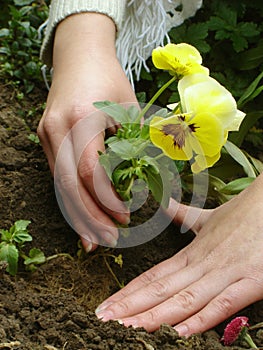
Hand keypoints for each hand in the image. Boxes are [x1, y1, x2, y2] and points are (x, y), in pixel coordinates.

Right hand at [38, 13, 136, 250]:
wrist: (78, 54)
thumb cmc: (109, 77)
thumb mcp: (128, 106)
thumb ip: (133, 143)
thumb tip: (141, 183)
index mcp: (80, 117)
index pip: (90, 171)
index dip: (107, 199)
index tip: (125, 217)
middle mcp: (57, 129)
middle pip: (69, 185)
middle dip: (89, 217)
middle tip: (109, 239)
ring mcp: (47, 135)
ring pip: (59, 186)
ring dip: (77, 215)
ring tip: (92, 240)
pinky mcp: (46, 140)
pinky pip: (58, 177)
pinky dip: (70, 200)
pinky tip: (79, 218)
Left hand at [95, 173, 262, 335]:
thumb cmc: (241, 215)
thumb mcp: (207, 217)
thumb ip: (184, 214)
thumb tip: (165, 202)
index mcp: (191, 254)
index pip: (154, 275)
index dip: (129, 291)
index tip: (107, 304)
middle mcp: (202, 265)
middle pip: (161, 289)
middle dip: (131, 306)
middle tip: (103, 318)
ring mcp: (225, 273)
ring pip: (185, 299)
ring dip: (155, 315)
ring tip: (128, 328)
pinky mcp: (250, 282)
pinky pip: (222, 304)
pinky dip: (201, 319)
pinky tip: (178, 333)